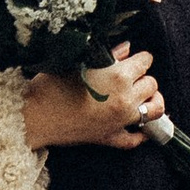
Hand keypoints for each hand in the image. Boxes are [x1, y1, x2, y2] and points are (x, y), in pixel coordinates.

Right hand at [23, 46, 163, 150]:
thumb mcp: (79, 62)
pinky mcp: (111, 138)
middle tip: (130, 76)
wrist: (34, 116)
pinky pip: (135, 139)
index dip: (139, 58)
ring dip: (152, 102)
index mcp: (118, 76)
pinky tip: (140, 127)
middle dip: (143, 78)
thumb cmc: (50, 85)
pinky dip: (141, 134)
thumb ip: (107, 55)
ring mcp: (121, 121)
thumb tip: (126, 49)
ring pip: (155, 111)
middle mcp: (125, 99)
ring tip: (142, 97)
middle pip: (152, 84)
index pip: (145, 61)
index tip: (132, 58)